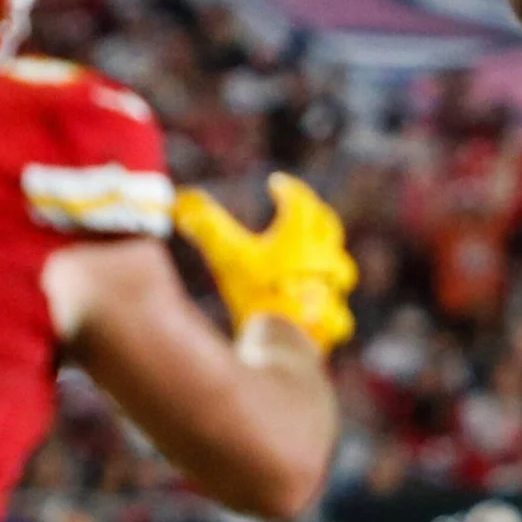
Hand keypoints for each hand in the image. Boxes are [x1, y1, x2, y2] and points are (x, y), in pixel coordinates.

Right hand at [174, 173, 357, 352]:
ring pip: (340, 266)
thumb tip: (181, 204)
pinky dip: (328, 301)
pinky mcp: (333, 320)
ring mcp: (333, 290)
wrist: (282, 338)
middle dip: (314, 213)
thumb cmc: (255, 293)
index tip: (276, 183)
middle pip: (327, 227)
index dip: (289, 189)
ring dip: (328, 257)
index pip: (300, 200)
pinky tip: (320, 304)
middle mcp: (324, 259)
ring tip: (318, 256)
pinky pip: (338, 306)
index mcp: (300, 237)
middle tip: (303, 207)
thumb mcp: (227, 255)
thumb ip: (206, 227)